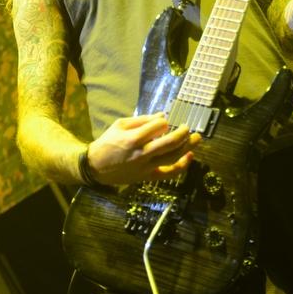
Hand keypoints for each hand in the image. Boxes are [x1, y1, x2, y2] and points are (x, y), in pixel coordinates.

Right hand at [86, 113, 200, 185]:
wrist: (95, 167)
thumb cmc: (107, 142)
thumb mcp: (120, 125)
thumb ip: (142, 120)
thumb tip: (162, 116)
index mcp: (133, 139)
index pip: (157, 127)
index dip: (164, 122)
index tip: (165, 121)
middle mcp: (141, 153)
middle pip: (169, 143)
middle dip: (183, 133)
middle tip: (188, 127)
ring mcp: (146, 167)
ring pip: (172, 157)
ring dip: (187, 147)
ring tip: (197, 138)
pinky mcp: (147, 177)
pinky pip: (168, 173)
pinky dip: (181, 166)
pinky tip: (189, 156)